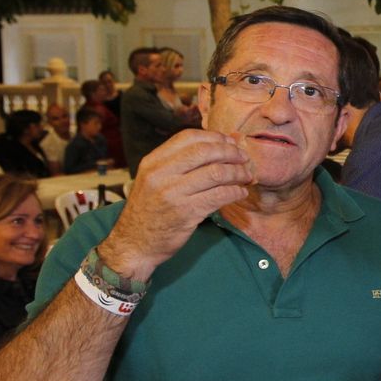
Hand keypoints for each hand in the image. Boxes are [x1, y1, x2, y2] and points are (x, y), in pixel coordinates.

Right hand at [99, 129, 254, 279]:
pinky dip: (235, 192)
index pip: (188, 137)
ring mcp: (173, 193)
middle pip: (205, 151)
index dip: (214, 136)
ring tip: (246, 176)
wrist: (134, 243)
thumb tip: (217, 145)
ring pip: (216, 173)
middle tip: (244, 158)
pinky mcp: (186, 212)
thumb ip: (177, 163)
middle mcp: (161, 174)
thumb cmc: (149, 210)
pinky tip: (240, 193)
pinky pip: (219, 195)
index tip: (230, 142)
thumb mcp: (153, 180)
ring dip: (237, 173)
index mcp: (153, 161)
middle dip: (230, 152)